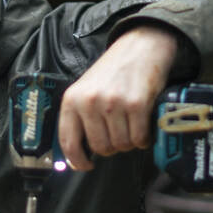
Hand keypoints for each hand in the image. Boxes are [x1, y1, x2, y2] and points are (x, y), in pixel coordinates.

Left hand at [58, 25, 178, 170]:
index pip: (68, 142)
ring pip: (121, 145)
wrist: (140, 47)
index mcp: (72, 99)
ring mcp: (113, 103)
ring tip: (131, 126)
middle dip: (112, 147)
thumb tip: (78, 152)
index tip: (85, 165)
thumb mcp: (87, 89)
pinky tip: (143, 126)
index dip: (77, 161)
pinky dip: (144, 138)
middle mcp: (90, 102)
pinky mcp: (136, 105)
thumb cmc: (113, 70)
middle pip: (101, 148)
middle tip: (118, 134)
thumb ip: (80, 116)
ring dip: (129, 142)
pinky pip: (139, 138)